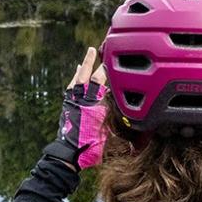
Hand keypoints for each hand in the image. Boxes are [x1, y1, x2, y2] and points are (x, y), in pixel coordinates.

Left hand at [55, 47, 107, 169]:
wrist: (69, 153)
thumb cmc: (91, 147)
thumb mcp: (109, 133)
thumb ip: (119, 120)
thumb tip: (134, 115)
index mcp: (92, 103)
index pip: (100, 80)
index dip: (107, 69)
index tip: (114, 59)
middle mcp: (81, 99)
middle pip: (87, 75)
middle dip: (93, 61)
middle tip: (97, 48)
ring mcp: (72, 101)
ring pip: (77, 78)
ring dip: (83, 66)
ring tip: (88, 55)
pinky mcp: (66, 105)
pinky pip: (71, 87)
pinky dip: (75, 78)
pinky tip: (77, 72)